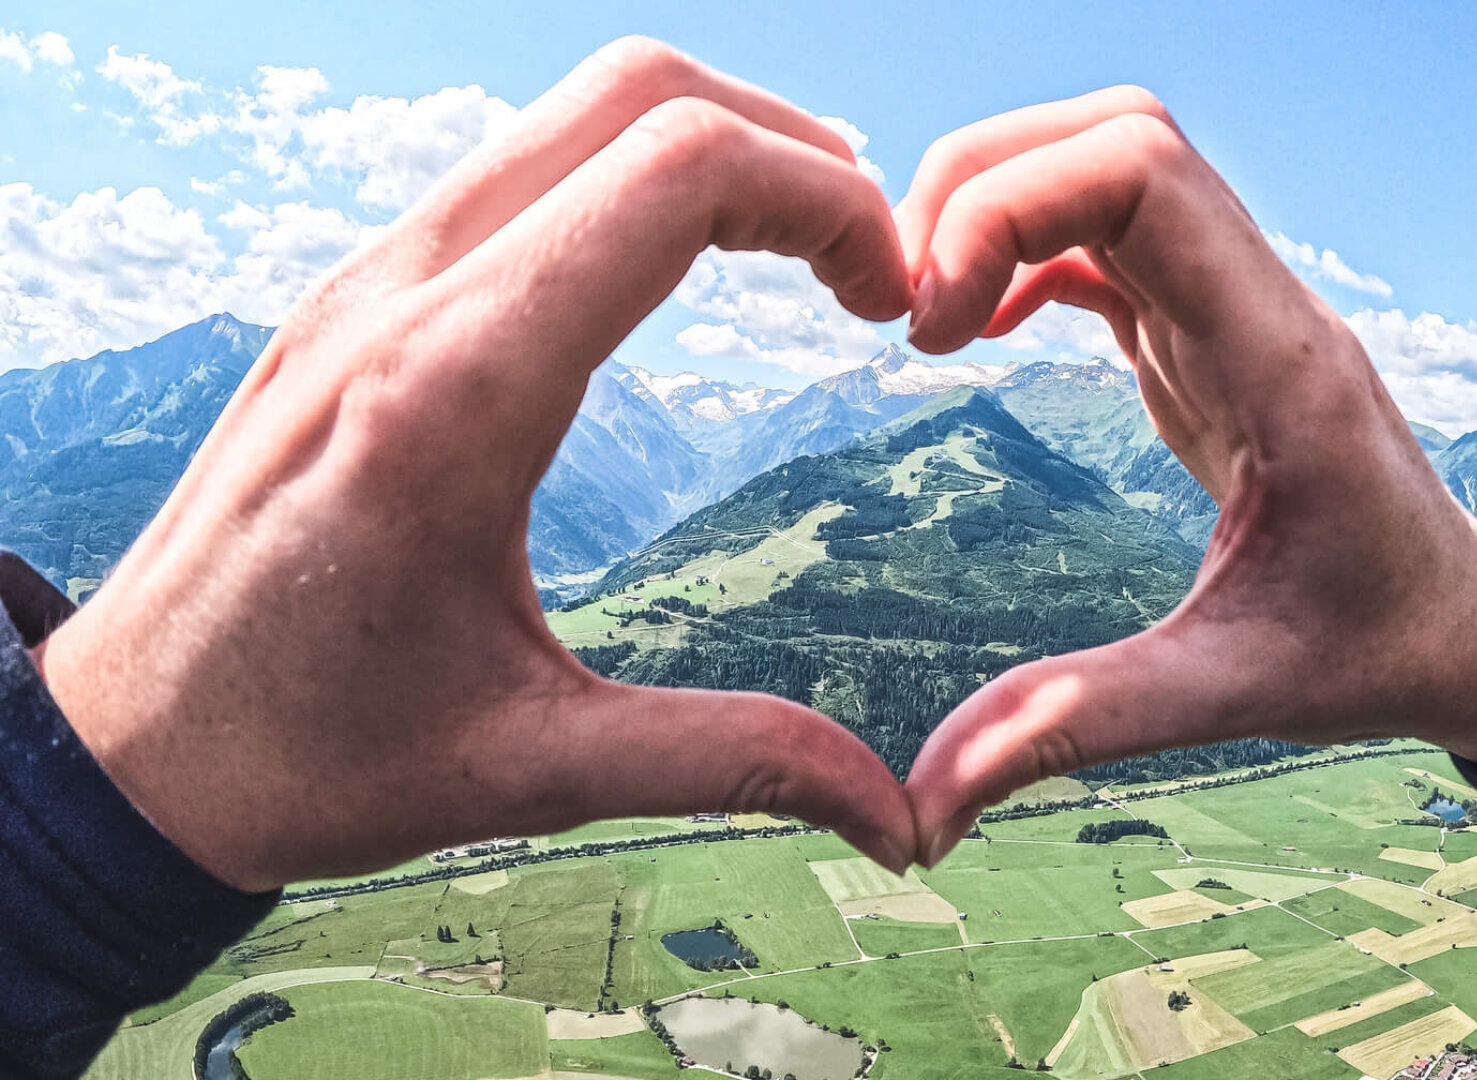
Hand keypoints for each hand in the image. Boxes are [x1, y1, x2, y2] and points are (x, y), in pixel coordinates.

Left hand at [39, 39, 916, 890]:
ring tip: (797, 249)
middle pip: (636, 95)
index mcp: (457, 394)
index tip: (890, 296)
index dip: (825, 201)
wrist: (128, 751)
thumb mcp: (535, 769)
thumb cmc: (313, 755)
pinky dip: (627, 175)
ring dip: (707, 148)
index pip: (678, 173)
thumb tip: (892, 810)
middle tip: (865, 264)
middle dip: (788, 150)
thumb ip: (730, 759)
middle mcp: (405, 295)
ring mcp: (368, 279)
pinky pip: (516, 164)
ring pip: (569, 111)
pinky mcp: (355, 294)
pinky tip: (675, 269)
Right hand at [895, 88, 1476, 864]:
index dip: (1008, 205)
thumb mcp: (1230, 694)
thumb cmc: (1375, 651)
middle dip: (981, 181)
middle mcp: (1262, 306)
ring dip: (1000, 202)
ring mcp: (1237, 309)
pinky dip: (1026, 247)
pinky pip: (1110, 234)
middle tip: (901, 304)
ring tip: (921, 310)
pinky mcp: (1211, 334)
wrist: (1470, 629)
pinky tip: (977, 327)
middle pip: (1116, 136)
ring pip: (1111, 165)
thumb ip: (1078, 727)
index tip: (929, 326)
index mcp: (1280, 362)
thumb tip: (922, 810)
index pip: (1144, 174)